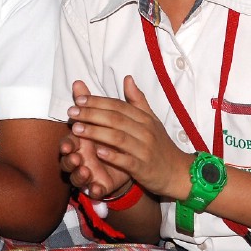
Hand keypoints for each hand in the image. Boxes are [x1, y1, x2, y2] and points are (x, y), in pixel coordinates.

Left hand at [67, 75, 190, 195]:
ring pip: (118, 138)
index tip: (79, 99)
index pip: (118, 106)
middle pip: (115, 119)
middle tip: (72, 113)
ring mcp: (145, 149)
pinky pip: (126, 160)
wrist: (178, 172)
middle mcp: (145, 131)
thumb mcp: (152, 120)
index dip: (98, 102)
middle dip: (91, 114)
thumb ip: (138, 100)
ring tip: (77, 129)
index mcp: (145, 118)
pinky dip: (112, 156)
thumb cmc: (161, 145)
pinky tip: (97, 152)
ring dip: (96, 132)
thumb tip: (127, 78)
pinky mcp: (144, 168)